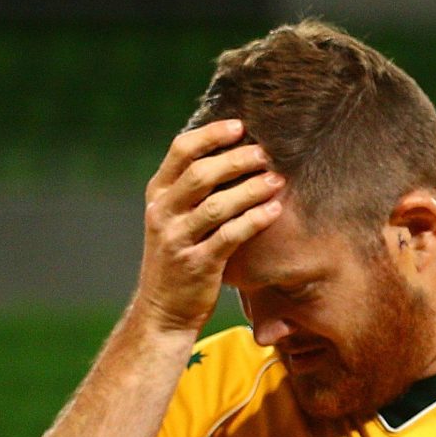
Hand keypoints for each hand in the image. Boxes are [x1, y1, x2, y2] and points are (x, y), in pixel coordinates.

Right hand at [135, 119, 285, 337]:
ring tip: (277, 179)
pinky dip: (254, 220)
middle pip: (200, 173)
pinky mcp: (197, 264)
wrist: (163, 310)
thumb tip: (231, 156)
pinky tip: (275, 211)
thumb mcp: (175, 220)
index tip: (240, 125)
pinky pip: (230, 236)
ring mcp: (177, 239)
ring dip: (250, 189)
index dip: (210, 135)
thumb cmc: (179, 259)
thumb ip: (193, 192)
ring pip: (216, 204)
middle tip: (265, 153)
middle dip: (236, 159)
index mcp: (158, 195)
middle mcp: (163, 213)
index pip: (180, 151)